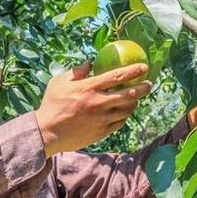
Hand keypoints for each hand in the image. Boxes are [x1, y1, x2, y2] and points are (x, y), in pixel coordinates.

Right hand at [35, 62, 151, 155]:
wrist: (48, 133)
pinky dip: (124, 116)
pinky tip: (123, 113)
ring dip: (134, 103)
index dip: (133, 71)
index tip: (144, 67)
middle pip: (129, 94)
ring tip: (135, 99)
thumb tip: (89, 64)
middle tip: (148, 84)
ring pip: (126, 110)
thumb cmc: (51, 105)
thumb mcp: (59, 83)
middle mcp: (99, 103)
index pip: (117, 76)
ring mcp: (102, 119)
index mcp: (89, 88)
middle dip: (143, 88)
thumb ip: (76, 72)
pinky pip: (119, 123)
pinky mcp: (102, 132)